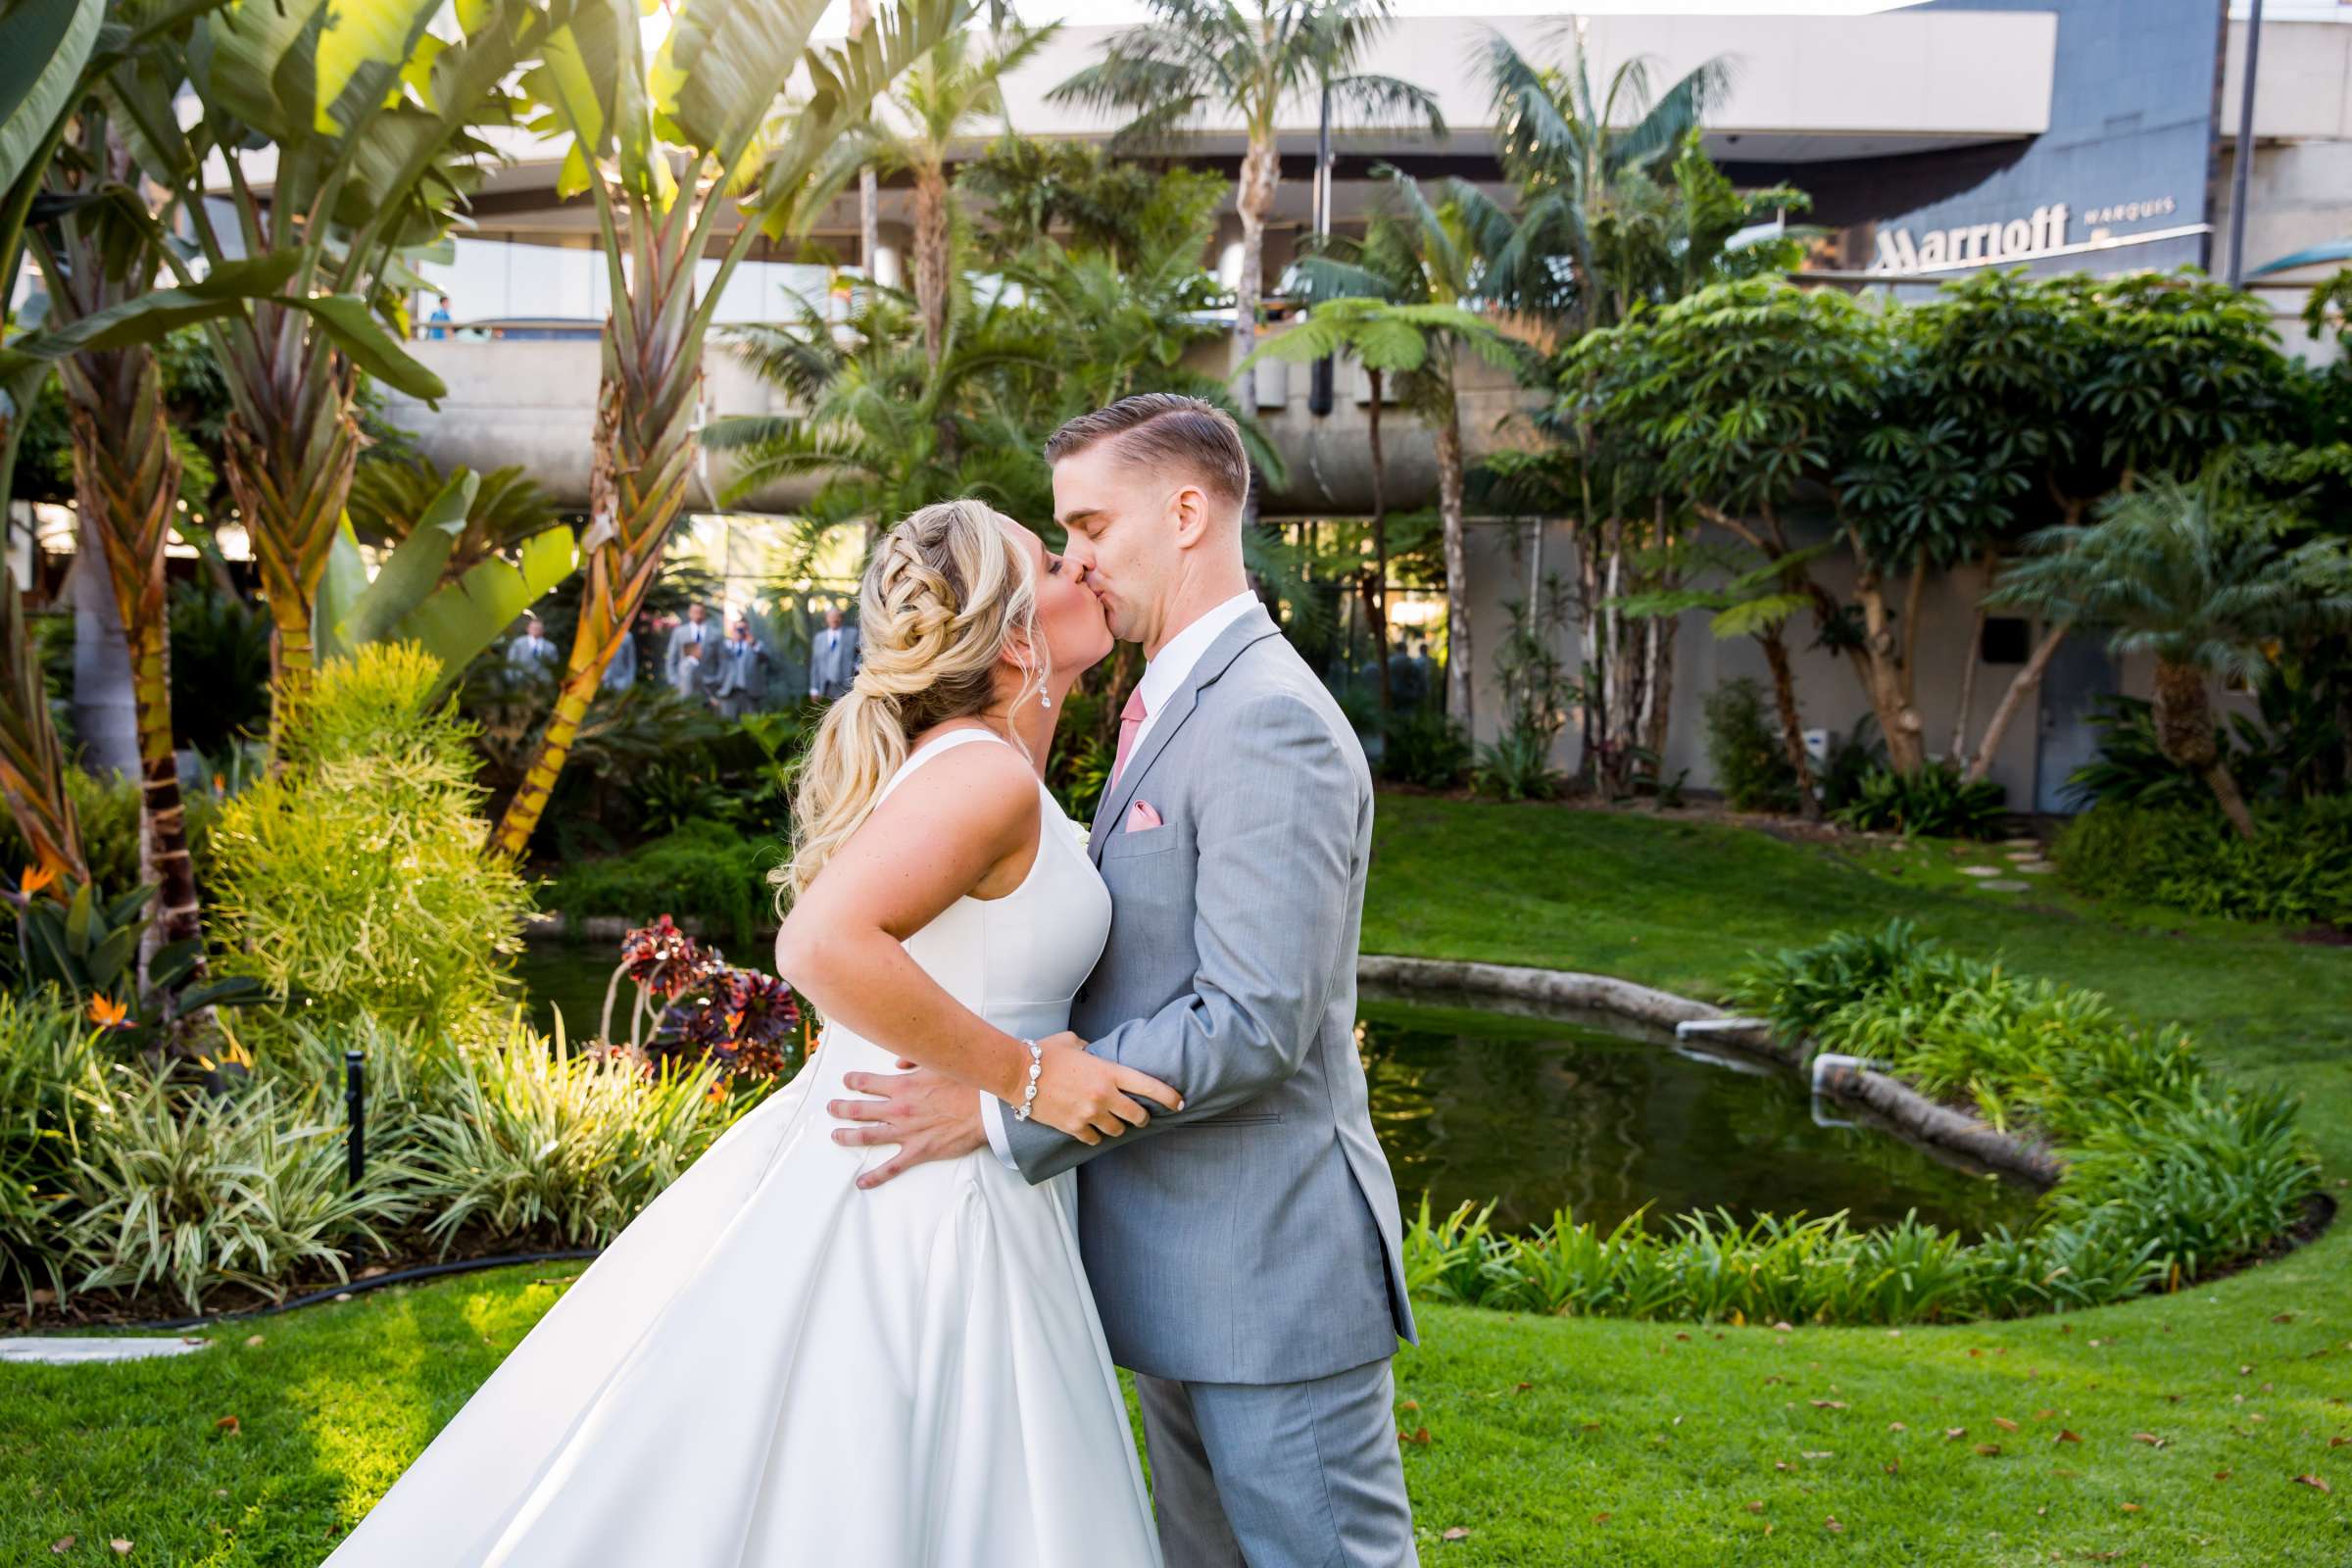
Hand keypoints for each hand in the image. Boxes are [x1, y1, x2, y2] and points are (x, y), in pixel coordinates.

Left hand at [829, 1063, 987, 1188]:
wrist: (986, 1108)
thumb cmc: (966, 1084)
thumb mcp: (938, 1062)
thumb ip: (913, 1061)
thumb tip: (898, 1063)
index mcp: (901, 1086)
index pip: (867, 1083)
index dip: (853, 1082)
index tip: (847, 1082)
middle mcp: (898, 1110)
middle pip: (859, 1110)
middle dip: (841, 1109)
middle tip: (832, 1108)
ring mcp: (906, 1133)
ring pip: (867, 1136)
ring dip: (848, 1136)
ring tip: (836, 1136)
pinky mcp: (918, 1151)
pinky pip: (891, 1167)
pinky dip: (875, 1177)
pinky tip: (861, 1182)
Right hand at [1028, 1031, 1181, 1144]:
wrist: (1017, 1073)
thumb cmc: (1045, 1053)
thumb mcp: (1075, 1042)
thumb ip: (1093, 1049)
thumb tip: (1097, 1052)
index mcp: (1108, 1071)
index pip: (1149, 1086)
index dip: (1169, 1097)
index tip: (1180, 1103)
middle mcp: (1104, 1095)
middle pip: (1137, 1115)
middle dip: (1142, 1117)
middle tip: (1140, 1116)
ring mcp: (1089, 1114)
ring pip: (1117, 1131)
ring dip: (1117, 1127)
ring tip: (1111, 1121)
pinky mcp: (1073, 1127)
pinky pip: (1094, 1139)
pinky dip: (1094, 1136)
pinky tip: (1090, 1129)